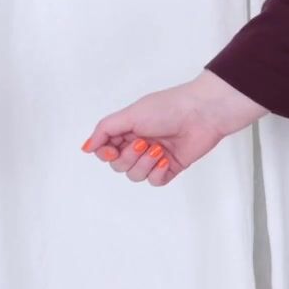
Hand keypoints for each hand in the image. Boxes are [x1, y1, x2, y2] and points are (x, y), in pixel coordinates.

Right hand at [77, 69, 268, 185]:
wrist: (202, 113)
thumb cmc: (169, 107)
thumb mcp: (131, 114)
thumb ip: (105, 130)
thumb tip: (86, 147)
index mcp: (128, 129)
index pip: (105, 150)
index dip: (105, 153)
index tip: (112, 148)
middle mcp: (139, 143)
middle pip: (118, 165)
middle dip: (128, 157)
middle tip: (144, 142)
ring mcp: (155, 156)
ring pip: (134, 175)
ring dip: (143, 164)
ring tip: (158, 149)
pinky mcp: (171, 166)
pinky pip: (154, 181)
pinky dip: (157, 173)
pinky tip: (165, 160)